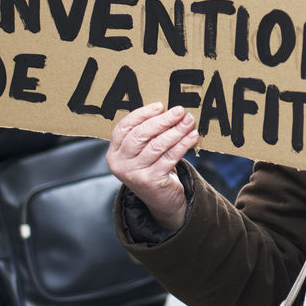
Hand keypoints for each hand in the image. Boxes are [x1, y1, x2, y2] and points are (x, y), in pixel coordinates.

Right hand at [107, 103, 198, 229]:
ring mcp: (134, 174)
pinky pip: (170, 157)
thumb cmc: (153, 167)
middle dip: (162, 121)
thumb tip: (167, 110)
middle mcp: (120, 164)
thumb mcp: (143, 152)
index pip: (124, 127)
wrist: (161, 200)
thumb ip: (147, 134)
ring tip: (189, 121)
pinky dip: (183, 144)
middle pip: (140, 135)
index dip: (142, 114)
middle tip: (179, 111)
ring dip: (176, 131)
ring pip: (157, 145)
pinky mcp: (151, 181)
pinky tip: (192, 136)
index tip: (160, 106)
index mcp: (114, 152)